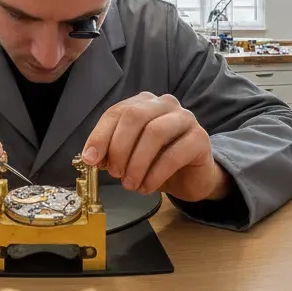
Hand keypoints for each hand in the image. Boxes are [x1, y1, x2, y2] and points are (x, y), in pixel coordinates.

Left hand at [82, 93, 229, 201]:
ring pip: (154, 132)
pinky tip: (147, 187)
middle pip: (134, 117)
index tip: (91, 159)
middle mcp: (164, 104)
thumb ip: (111, 152)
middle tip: (115, 173)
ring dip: (137, 163)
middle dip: (119, 148)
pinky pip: (174, 154)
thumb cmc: (157, 162)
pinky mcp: (200, 138)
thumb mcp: (129, 156)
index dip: (100, 136)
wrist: (191, 178)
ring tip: (130, 184)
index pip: (116, 112)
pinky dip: (155, 174)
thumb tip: (92, 157)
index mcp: (143, 103)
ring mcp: (185, 118)